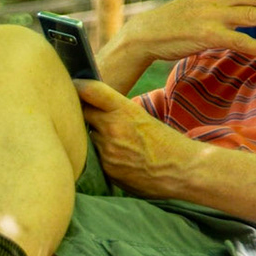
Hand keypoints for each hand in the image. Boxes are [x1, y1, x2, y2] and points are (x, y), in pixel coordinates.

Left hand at [76, 79, 206, 198]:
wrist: (183, 170)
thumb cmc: (165, 142)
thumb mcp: (142, 118)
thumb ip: (116, 113)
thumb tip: (93, 112)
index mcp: (123, 110)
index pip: (90, 90)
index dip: (77, 86)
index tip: (72, 86)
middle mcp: (112, 127)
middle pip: (81, 114)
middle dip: (80, 113)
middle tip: (79, 114)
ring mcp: (107, 150)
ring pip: (86, 138)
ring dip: (89, 137)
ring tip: (107, 140)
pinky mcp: (106, 169)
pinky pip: (93, 158)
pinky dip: (98, 156)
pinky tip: (114, 157)